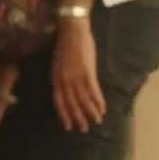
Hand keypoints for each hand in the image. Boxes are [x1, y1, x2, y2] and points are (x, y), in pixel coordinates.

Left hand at [52, 18, 106, 132]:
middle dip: (78, 117)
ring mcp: (76, 78)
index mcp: (56, 78)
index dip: (64, 115)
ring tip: (96, 121)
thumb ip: (62, 76)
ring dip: (90, 112)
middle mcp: (64, 81)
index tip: (68, 126)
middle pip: (72, 104)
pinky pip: (93, 91)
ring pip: (83, 100)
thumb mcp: (58, 63)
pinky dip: (98, 101)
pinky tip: (102, 108)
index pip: (59, 102)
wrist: (72, 31)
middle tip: (84, 129)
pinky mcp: (87, 73)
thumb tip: (68, 89)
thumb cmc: (65, 44)